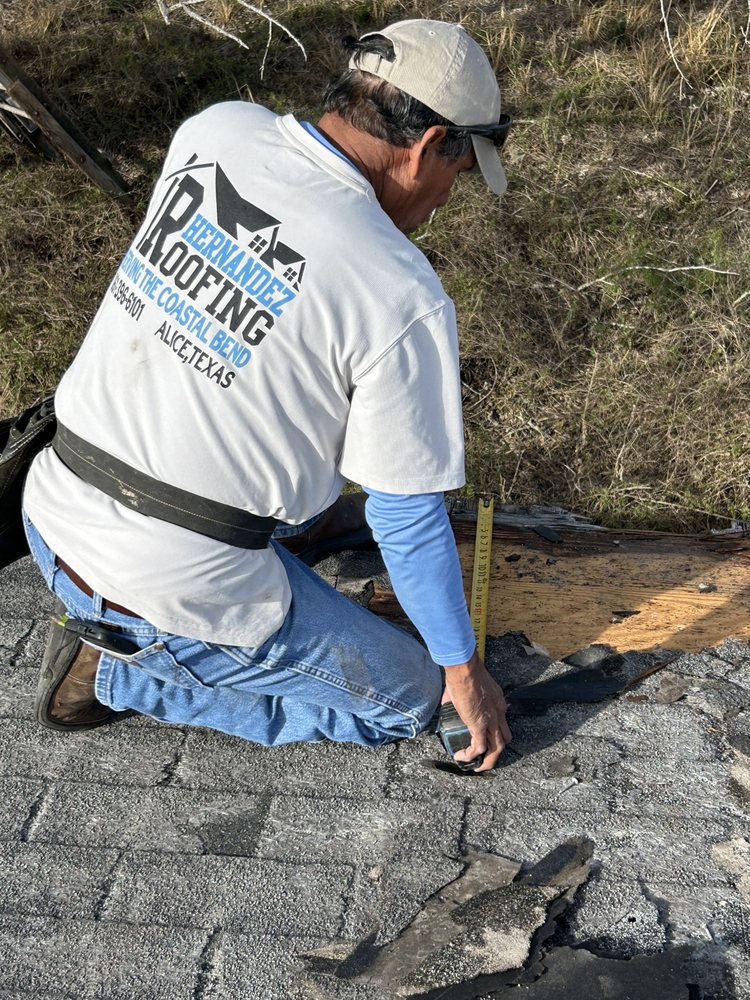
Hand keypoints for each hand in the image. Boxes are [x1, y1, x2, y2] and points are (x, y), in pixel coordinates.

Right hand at [443, 650, 510, 771]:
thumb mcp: (468, 687)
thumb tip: (446, 703)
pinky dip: (471, 756)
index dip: (493, 733)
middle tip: (483, 759)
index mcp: (497, 702)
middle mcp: (499, 713)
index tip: (482, 738)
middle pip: (504, 739)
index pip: (501, 723)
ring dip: (487, 761)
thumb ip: (459, 697)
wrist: (464, 669)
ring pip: (496, 748)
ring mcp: (491, 720)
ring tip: (476, 767)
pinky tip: (461, 757)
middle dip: (495, 752)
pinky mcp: (479, 725)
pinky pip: (479, 748)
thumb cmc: (464, 671)